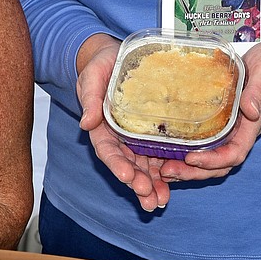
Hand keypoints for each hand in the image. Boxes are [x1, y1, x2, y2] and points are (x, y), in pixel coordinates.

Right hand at [76, 36, 171, 211]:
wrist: (115, 59)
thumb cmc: (100, 67)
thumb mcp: (92, 79)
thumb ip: (90, 99)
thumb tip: (86, 123)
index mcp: (101, 128)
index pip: (107, 151)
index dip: (117, 165)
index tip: (126, 176)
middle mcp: (118, 138)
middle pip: (127, 165)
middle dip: (137, 183)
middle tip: (149, 197)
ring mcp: (135, 139)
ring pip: (143, 166)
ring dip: (151, 185)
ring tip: (161, 201)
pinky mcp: (150, 135)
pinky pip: (158, 155)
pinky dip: (164, 172)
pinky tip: (174, 183)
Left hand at [161, 39, 260, 181]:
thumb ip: (259, 91)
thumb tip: (250, 110)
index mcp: (250, 126)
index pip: (234, 153)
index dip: (214, 161)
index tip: (192, 159)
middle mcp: (239, 132)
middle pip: (218, 164)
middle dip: (194, 172)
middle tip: (167, 171)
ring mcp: (229, 128)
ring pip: (209, 156)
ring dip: (187, 166)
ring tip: (163, 168)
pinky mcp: (219, 119)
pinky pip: (203, 140)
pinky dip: (186, 148)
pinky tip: (167, 148)